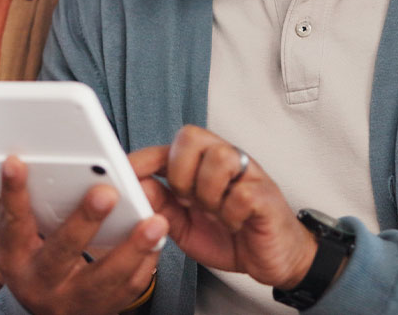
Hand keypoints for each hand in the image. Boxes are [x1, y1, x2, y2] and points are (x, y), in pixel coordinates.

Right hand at [0, 155, 170, 314]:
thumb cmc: (31, 269)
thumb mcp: (12, 243)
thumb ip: (6, 208)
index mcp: (15, 260)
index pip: (13, 223)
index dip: (13, 193)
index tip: (17, 162)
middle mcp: (42, 282)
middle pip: (62, 251)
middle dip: (85, 221)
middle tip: (105, 192)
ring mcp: (73, 298)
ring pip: (105, 275)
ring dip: (132, 247)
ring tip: (154, 221)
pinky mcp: (103, 308)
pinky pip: (128, 289)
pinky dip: (145, 265)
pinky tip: (157, 241)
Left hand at [131, 126, 317, 289]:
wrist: (273, 258)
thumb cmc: (231, 236)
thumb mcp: (183, 225)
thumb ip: (160, 206)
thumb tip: (135, 188)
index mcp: (202, 166)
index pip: (170, 146)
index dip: (145, 158)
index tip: (124, 173)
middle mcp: (226, 162)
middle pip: (193, 137)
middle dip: (181, 173)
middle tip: (187, 200)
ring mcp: (249, 176)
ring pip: (220, 157)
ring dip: (208, 192)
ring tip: (215, 213)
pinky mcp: (266, 197)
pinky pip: (242, 194)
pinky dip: (231, 214)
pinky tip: (234, 224)